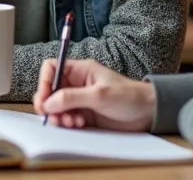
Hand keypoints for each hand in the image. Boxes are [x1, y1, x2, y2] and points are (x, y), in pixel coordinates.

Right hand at [32, 59, 155, 131]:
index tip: (44, 99)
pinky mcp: (84, 114)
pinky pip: (67, 118)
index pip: (52, 68)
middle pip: (50, 90)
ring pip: (57, 106)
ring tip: (70, 122)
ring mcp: (80, 99)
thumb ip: (71, 98)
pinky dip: (67, 123)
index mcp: (80, 70)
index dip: (44, 82)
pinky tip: (78, 124)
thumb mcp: (99, 95)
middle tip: (54, 117)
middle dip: (49, 104)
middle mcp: (77, 84)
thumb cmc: (129, 96)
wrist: (148, 113)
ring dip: (59, 116)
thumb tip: (48, 102)